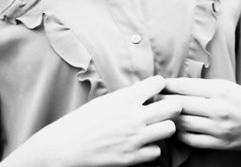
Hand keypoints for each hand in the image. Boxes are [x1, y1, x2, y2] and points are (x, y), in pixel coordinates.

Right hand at [6, 75, 180, 166]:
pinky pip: (157, 151)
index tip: (156, 89)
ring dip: (164, 127)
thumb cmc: (81, 122)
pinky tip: (143, 144)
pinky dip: (152, 148)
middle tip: (164, 108)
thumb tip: (145, 93)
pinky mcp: (133, 157)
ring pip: (170, 129)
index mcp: (125, 98)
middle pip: (173, 106)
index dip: (159, 85)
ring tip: (155, 127)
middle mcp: (134, 117)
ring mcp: (135, 138)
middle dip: (171, 105)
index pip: (158, 83)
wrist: (67, 147)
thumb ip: (127, 97)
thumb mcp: (104, 101)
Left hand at [163, 77, 240, 162]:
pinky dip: (179, 134)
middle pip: (179, 105)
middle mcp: (219, 108)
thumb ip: (203, 86)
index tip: (155, 84)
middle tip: (150, 99)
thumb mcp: (227, 85)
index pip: (184, 86)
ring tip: (158, 114)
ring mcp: (219, 128)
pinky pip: (191, 140)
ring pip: (182, 123)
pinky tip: (175, 128)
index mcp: (220, 89)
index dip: (166, 85)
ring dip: (168, 119)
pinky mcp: (220, 143)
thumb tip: (173, 84)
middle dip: (161, 102)